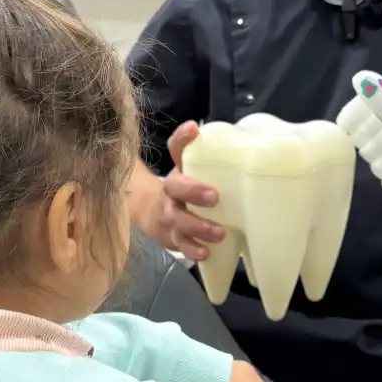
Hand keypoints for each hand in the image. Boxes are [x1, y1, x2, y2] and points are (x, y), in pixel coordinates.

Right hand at [151, 122, 225, 260]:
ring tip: (219, 232)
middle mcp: (170, 191)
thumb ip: (208, 159)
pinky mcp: (171, 237)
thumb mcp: (192, 172)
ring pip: (179, 220)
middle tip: (214, 196)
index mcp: (179, 170)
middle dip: (193, 191)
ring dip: (198, 226)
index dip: (182, 138)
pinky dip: (191, 250)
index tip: (193, 130)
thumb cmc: (184, 191)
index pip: (176, 148)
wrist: (153, 214)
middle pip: (175, 187)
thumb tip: (228, 137)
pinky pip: (179, 245)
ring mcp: (169, 215)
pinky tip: (205, 252)